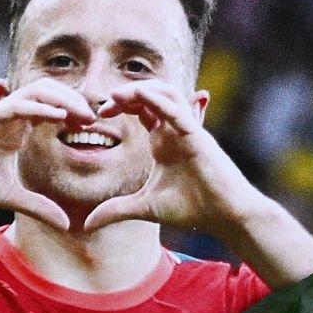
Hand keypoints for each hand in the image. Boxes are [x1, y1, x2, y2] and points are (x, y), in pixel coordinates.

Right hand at [0, 78, 89, 230]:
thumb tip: (67, 224)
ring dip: (63, 99)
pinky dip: (39, 108)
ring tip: (83, 115)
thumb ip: (38, 207)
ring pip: (36, 91)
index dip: (74, 112)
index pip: (52, 108)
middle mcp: (9, 117)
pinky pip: (15, 106)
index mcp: (17, 129)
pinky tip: (59, 117)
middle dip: (74, 100)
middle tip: (95, 118)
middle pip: (49, 92)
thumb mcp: (10, 198)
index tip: (94, 127)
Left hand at [80, 81, 265, 237]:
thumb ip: (116, 210)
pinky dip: (159, 100)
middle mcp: (175, 131)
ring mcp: (187, 131)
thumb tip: (86, 224)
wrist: (225, 218)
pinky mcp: (198, 136)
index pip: (141, 109)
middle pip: (151, 94)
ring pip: (166, 93)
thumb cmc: (193, 209)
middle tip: (105, 106)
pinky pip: (178, 110)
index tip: (99, 116)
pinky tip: (140, 95)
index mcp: (163, 141)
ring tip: (117, 95)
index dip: (120, 105)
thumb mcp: (145, 207)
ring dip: (141, 89)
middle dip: (126, 93)